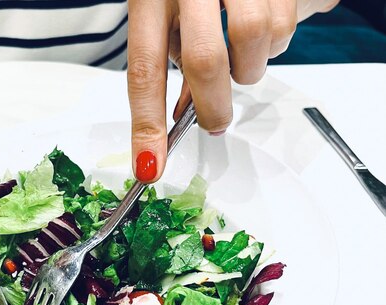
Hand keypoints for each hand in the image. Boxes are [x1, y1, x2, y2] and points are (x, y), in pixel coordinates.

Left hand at [127, 0, 339, 182]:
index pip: (144, 70)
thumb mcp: (165, 14)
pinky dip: (274, 43)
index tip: (150, 165)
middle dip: (212, 105)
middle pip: (204, 61)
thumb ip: (173, 58)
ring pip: (252, 40)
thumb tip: (183, 115)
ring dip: (248, 69)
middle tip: (214, 121)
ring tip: (239, 60)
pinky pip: (283, 24)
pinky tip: (261, 32)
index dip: (147, 125)